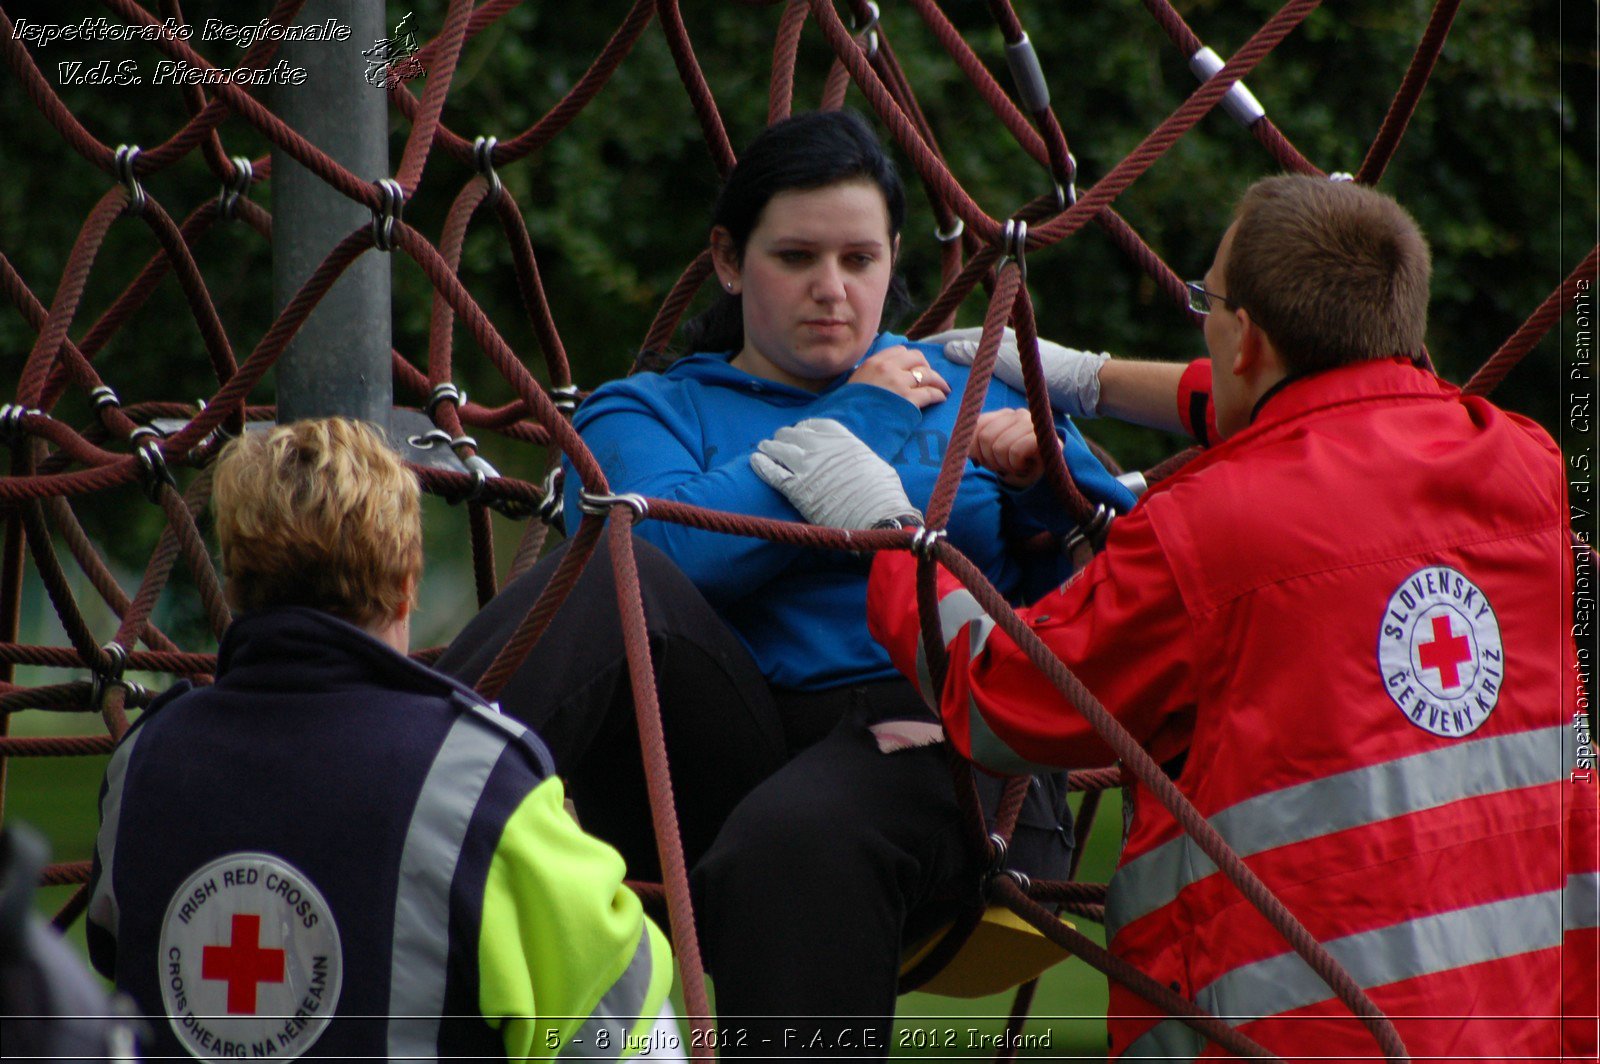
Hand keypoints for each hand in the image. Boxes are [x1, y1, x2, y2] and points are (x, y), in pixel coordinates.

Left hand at [751, 419, 920, 529]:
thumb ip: (859, 458)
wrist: (877, 518)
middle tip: (779, 442)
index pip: (817, 425)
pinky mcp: (796, 489)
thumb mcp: (877, 465)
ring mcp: (807, 467)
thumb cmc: (884, 497)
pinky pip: (772, 472)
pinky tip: (755, 461)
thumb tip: (858, 462)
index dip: (806, 428)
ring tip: (763, 449)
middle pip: (794, 434)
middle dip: (785, 437)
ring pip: (779, 449)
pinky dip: (761, 465)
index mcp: (843, 440)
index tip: (801, 432)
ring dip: (769, 448)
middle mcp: (822, 448)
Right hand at [847, 345, 949, 409]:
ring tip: (943, 389)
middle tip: (930, 377)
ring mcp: (899, 384)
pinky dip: (939, 395)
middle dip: (927, 367)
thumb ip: (869, 375)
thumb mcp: (853, 383)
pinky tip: (941, 398)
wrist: (846, 428)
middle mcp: (887, 369)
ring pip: (927, 375)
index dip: (910, 359)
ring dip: (938, 381)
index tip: (914, 367)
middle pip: (917, 358)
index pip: (900, 351)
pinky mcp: (908, 401)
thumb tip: (877, 377)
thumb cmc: (847, 410)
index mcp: (873, 363)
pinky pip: (930, 393)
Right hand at [927, 326, 1108, 418]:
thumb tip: (948, 350)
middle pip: (966, 349)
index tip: (917, 347)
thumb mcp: (1009, 362)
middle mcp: (1004, 347)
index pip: (960, 337)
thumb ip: (980, 354)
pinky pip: (987, 377)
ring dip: (956, 369)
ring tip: (935, 381)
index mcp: (1001, 338)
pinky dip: (972, 380)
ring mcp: (1011, 364)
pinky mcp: (1018, 379)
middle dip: (943, 355)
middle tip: (920, 367)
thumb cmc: (1049, 371)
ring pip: (975, 364)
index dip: (938, 342)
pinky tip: (965, 393)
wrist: (1083, 387)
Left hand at [971, 409, 1045, 488]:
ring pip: (999, 446)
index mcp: (1004, 415)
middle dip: (989, 460)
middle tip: (1002, 467)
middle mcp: (1018, 414)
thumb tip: (962, 447)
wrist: (1047, 478)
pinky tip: (1025, 467)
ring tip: (1015, 467)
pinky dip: (1016, 466)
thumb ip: (978, 444)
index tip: (984, 461)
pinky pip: (1015, 451)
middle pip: (985, 437)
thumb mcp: (993, 454)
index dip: (974, 447)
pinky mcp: (1043, 436)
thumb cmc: (1017, 465)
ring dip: (1004, 465)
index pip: (978, 424)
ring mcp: (1032, 423)